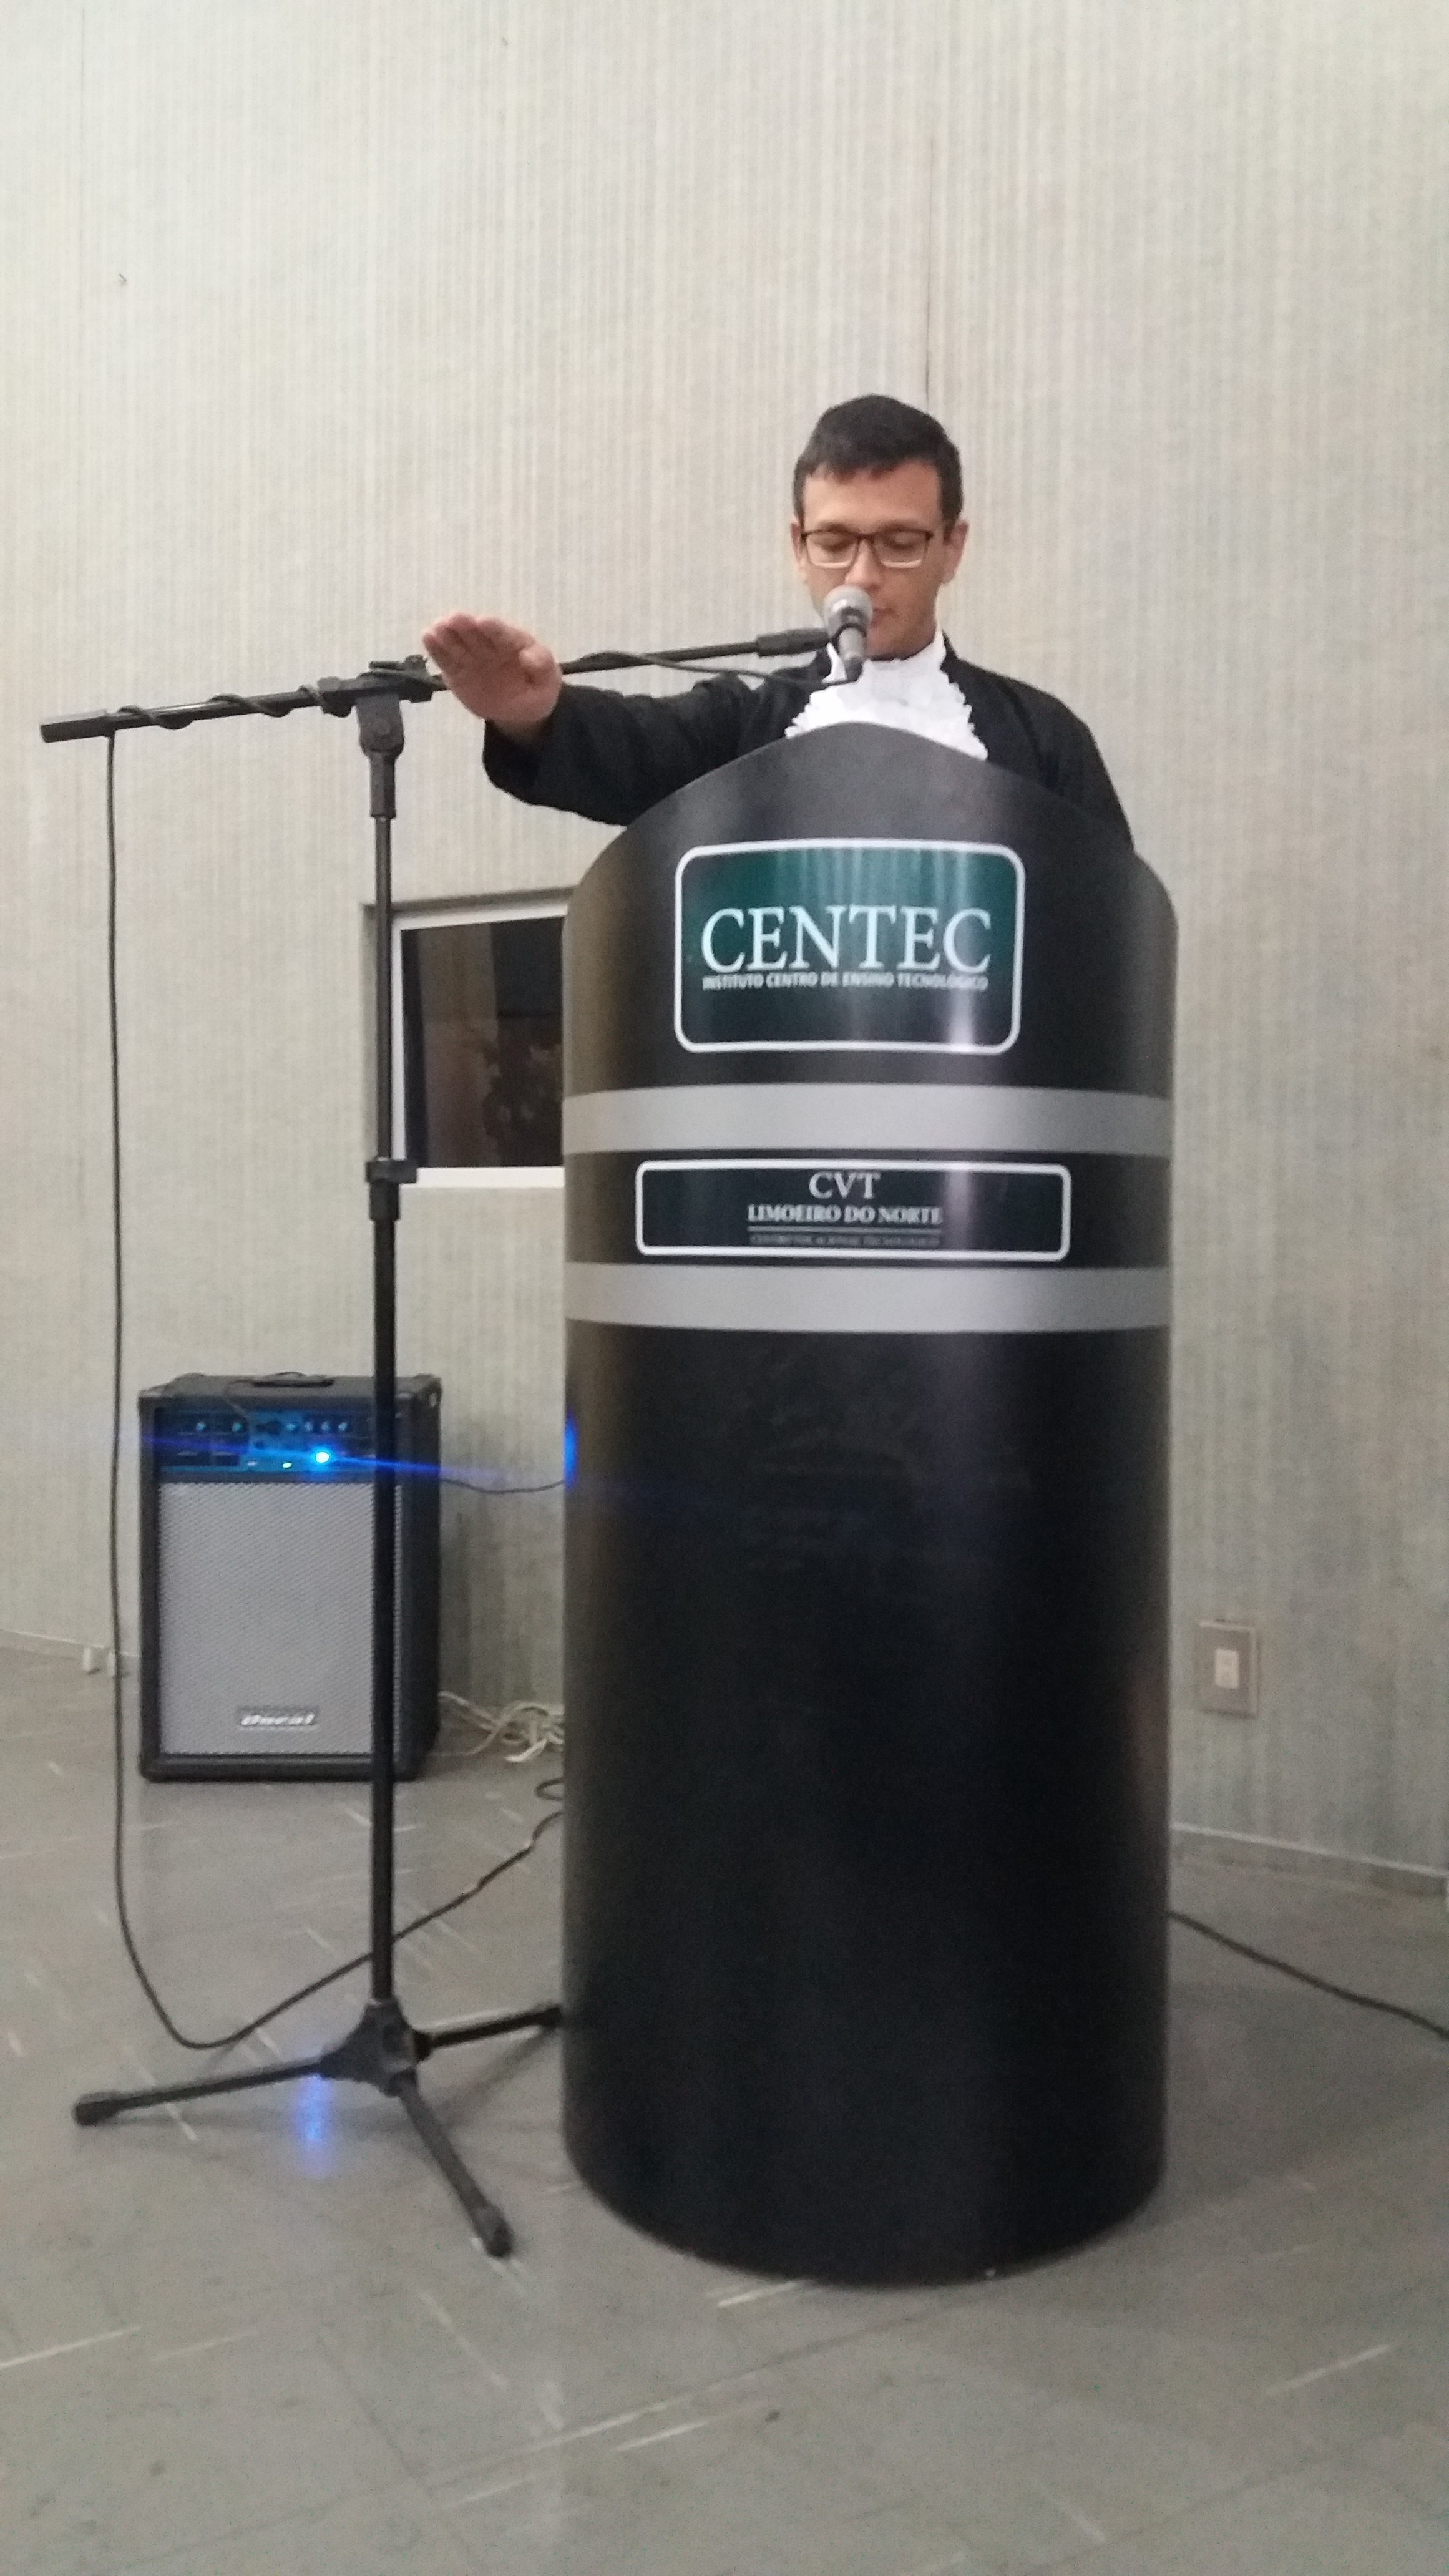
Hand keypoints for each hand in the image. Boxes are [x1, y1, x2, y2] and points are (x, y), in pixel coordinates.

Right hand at [421, 613, 562, 738]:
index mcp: (514, 643)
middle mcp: (489, 645)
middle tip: (454, 620)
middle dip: (465, 627)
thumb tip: (530, 657)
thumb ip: (542, 667)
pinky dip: (437, 651)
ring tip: (436, 630)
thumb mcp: (548, 680)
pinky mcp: (457, 671)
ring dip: (446, 635)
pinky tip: (428, 637)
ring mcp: (471, 657)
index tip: (483, 622)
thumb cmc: (537, 688)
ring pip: (457, 644)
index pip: (503, 634)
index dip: (493, 628)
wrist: (519, 708)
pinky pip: (446, 660)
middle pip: (476, 635)